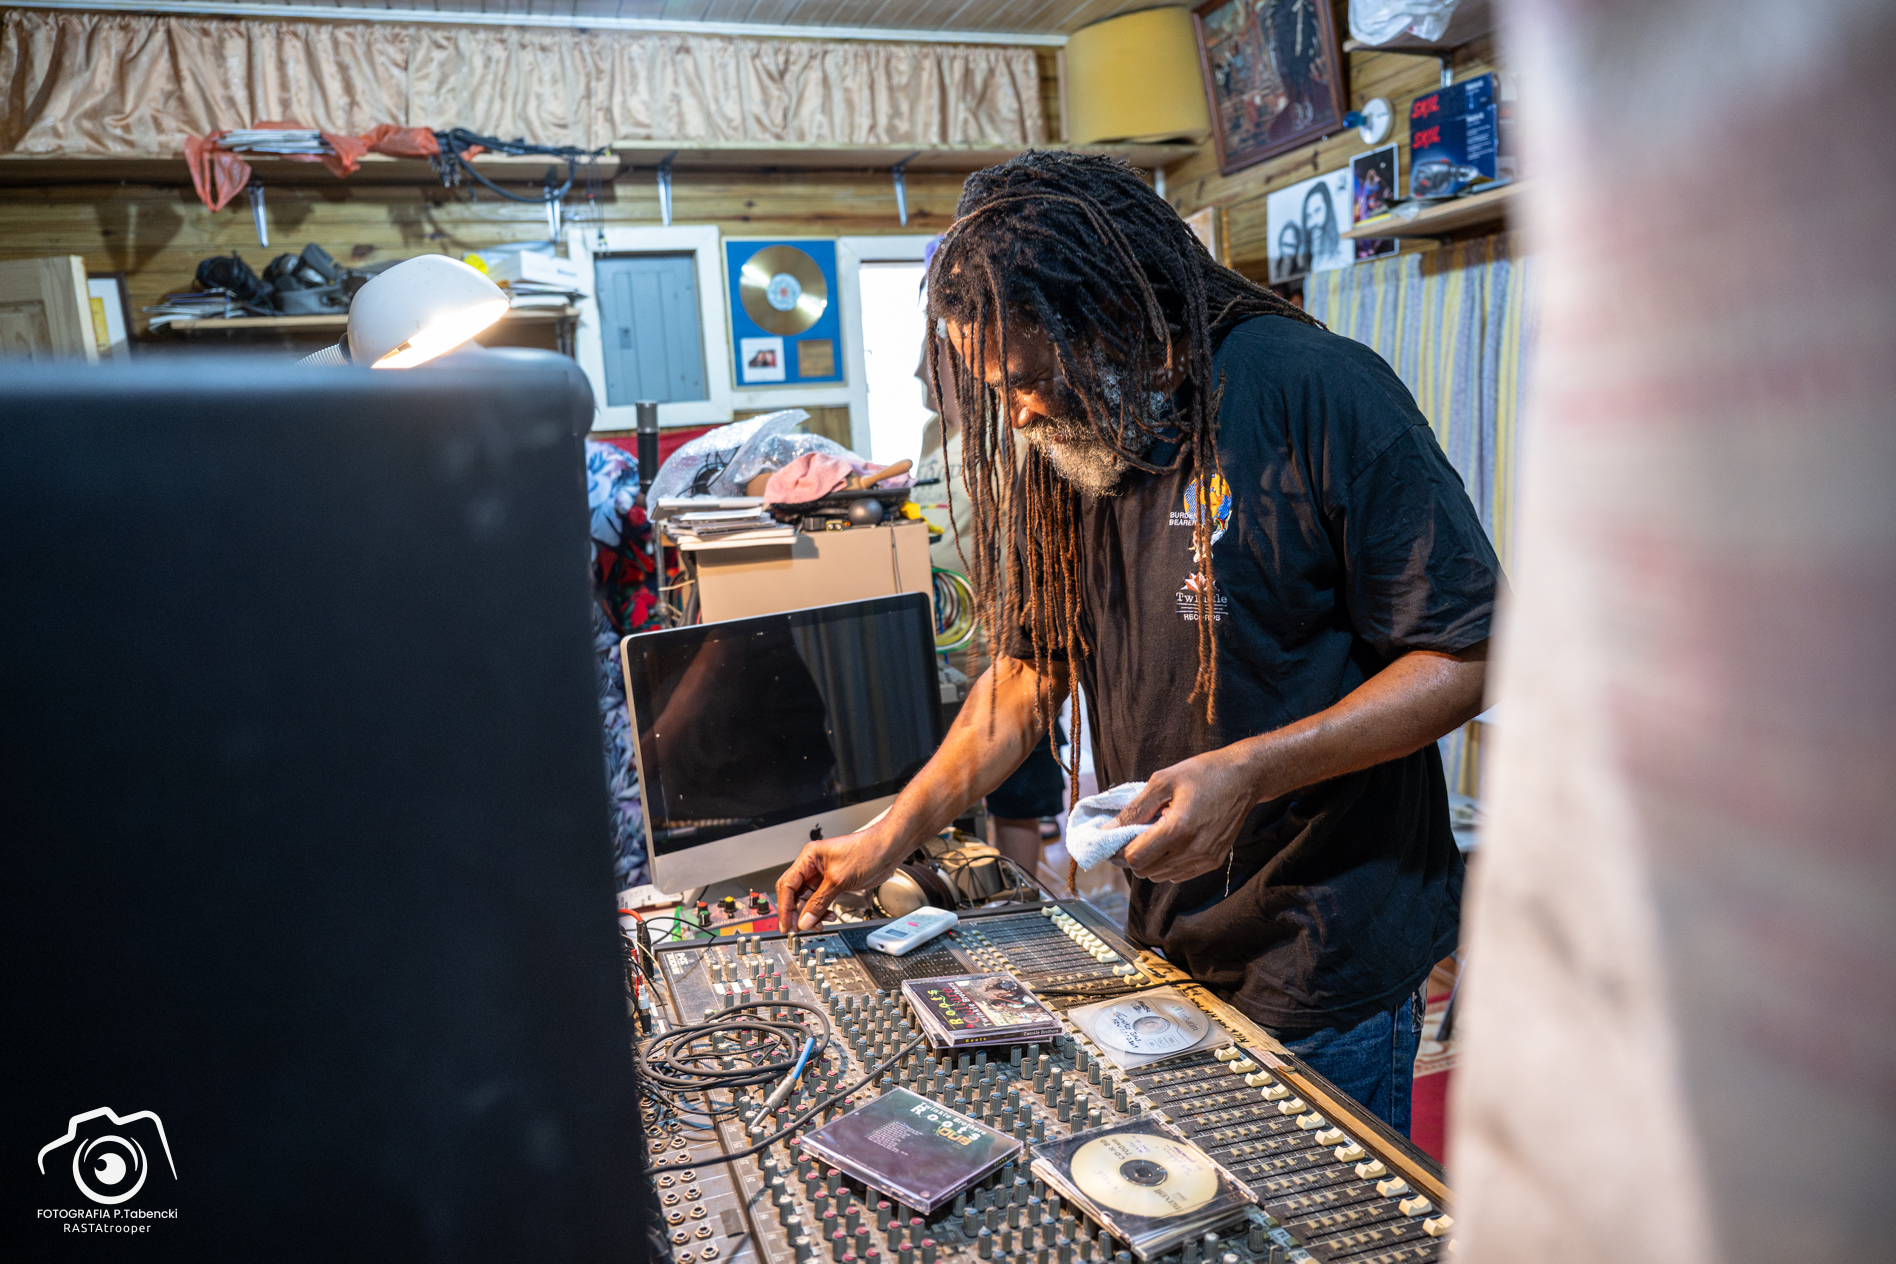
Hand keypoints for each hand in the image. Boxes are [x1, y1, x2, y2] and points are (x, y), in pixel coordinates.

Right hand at [774, 827, 906, 931]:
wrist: (888, 850)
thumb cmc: (866, 851)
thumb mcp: (838, 880)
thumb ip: (819, 903)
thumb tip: (804, 920)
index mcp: (809, 857)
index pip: (787, 884)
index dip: (785, 906)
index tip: (786, 924)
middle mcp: (813, 866)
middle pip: (795, 893)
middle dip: (797, 912)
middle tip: (800, 928)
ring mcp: (823, 875)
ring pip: (808, 900)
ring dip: (812, 914)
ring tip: (818, 924)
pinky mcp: (834, 883)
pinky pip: (821, 901)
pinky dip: (822, 911)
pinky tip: (829, 917)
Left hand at [1116, 746, 1264, 884]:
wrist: (1244, 777)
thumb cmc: (1203, 773)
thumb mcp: (1162, 781)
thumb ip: (1134, 809)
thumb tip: (1109, 830)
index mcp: (1178, 828)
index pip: (1135, 858)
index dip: (1121, 849)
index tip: (1119, 836)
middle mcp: (1193, 850)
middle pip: (1145, 871)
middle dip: (1135, 855)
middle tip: (1137, 832)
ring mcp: (1205, 859)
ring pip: (1161, 876)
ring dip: (1152, 860)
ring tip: (1158, 834)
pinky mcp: (1214, 861)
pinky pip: (1179, 875)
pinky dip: (1168, 863)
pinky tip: (1173, 841)